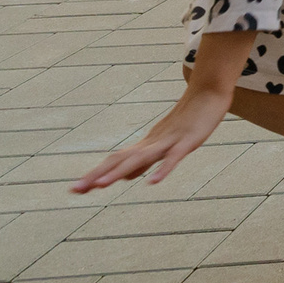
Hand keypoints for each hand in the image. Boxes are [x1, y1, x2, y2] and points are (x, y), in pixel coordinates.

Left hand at [73, 81, 230, 191]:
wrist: (208, 93)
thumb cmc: (189, 119)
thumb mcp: (165, 143)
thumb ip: (144, 160)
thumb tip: (124, 177)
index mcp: (146, 145)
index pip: (116, 161)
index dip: (96, 174)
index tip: (75, 189)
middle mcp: (152, 143)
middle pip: (121, 160)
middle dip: (98, 175)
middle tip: (75, 189)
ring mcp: (169, 141)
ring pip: (141, 158)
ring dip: (119, 171)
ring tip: (101, 185)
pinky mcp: (188, 141)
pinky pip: (174, 157)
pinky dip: (162, 169)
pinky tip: (153, 182)